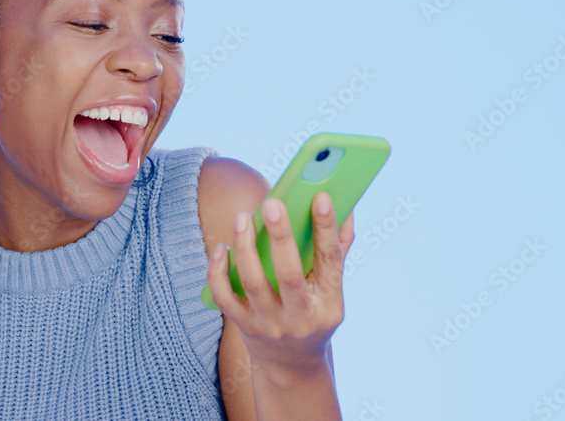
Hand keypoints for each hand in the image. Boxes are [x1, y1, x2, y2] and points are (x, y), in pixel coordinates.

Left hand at [206, 192, 354, 376]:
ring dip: (245, 247)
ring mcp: (271, 324)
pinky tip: (221, 248)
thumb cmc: (313, 316)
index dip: (326, 227)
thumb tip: (346, 211)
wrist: (292, 367)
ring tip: (243, 217)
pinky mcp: (245, 327)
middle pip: (288, 274)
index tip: (320, 196)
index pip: (330, 260)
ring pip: (253, 283)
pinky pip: (226, 298)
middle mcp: (301, 316)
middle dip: (280, 236)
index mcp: (329, 303)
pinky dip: (218, 271)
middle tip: (272, 203)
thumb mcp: (331, 293)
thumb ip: (337, 252)